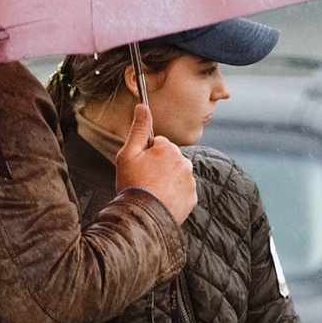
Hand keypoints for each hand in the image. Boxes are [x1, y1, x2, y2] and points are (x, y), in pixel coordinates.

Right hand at [113, 102, 197, 222]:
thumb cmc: (133, 184)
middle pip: (170, 159)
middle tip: (145, 180)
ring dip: (167, 180)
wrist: (143, 216)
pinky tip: (162, 200)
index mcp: (169, 149)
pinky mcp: (192, 197)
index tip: (140, 167)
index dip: (147, 155)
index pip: (159, 144)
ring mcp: (190, 181)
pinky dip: (174, 194)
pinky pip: (183, 190)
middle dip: (159, 166)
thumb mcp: (128, 154)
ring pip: (177, 174)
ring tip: (153, 191)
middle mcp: (184, 162)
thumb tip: (143, 105)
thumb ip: (139, 128)